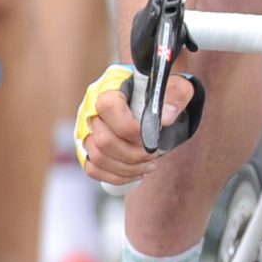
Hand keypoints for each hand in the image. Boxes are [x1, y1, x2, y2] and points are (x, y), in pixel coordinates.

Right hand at [74, 65, 184, 186]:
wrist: (152, 97)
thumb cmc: (162, 90)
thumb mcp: (176, 85)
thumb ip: (176, 93)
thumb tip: (165, 118)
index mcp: (110, 86)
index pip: (108, 107)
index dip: (129, 128)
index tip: (151, 138)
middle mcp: (91, 108)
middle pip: (102, 140)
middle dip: (132, 154)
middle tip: (155, 154)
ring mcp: (85, 129)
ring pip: (97, 157)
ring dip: (127, 168)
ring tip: (151, 165)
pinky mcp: (86, 147)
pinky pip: (93, 169)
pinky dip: (116, 176)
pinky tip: (137, 173)